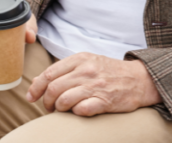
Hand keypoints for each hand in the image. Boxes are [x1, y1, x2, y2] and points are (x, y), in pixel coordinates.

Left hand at [26, 53, 161, 115]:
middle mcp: (87, 71)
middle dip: (47, 102)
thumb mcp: (88, 62)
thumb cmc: (109, 72)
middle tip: (50, 107)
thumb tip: (38, 82)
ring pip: (64, 100)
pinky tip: (78, 111)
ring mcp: (96, 86)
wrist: (140, 79)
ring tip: (63, 110)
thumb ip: (65, 69)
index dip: (36, 88)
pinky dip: (75, 113)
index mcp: (80, 59)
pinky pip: (80, 110)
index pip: (49, 74)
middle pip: (53, 89)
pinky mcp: (105, 101)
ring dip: (59, 109)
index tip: (31, 97)